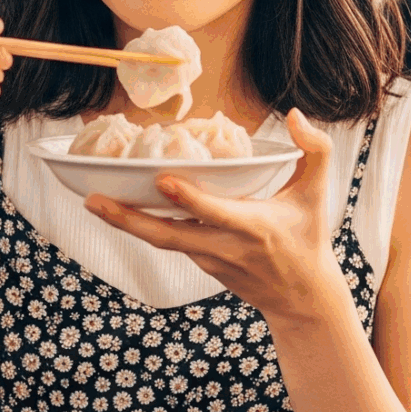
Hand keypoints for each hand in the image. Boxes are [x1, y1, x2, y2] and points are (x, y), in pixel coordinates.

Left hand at [83, 111, 350, 323]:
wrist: (301, 298)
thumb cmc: (308, 238)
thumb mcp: (318, 194)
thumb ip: (315, 150)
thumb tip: (294, 113)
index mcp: (253, 226)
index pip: (214, 212)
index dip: (187, 198)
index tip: (162, 180)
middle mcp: (225, 246)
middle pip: (168, 235)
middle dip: (128, 219)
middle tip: (93, 199)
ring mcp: (209, 259)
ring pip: (162, 241)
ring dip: (126, 223)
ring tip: (92, 201)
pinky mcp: (201, 265)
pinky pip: (169, 242)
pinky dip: (145, 226)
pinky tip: (119, 207)